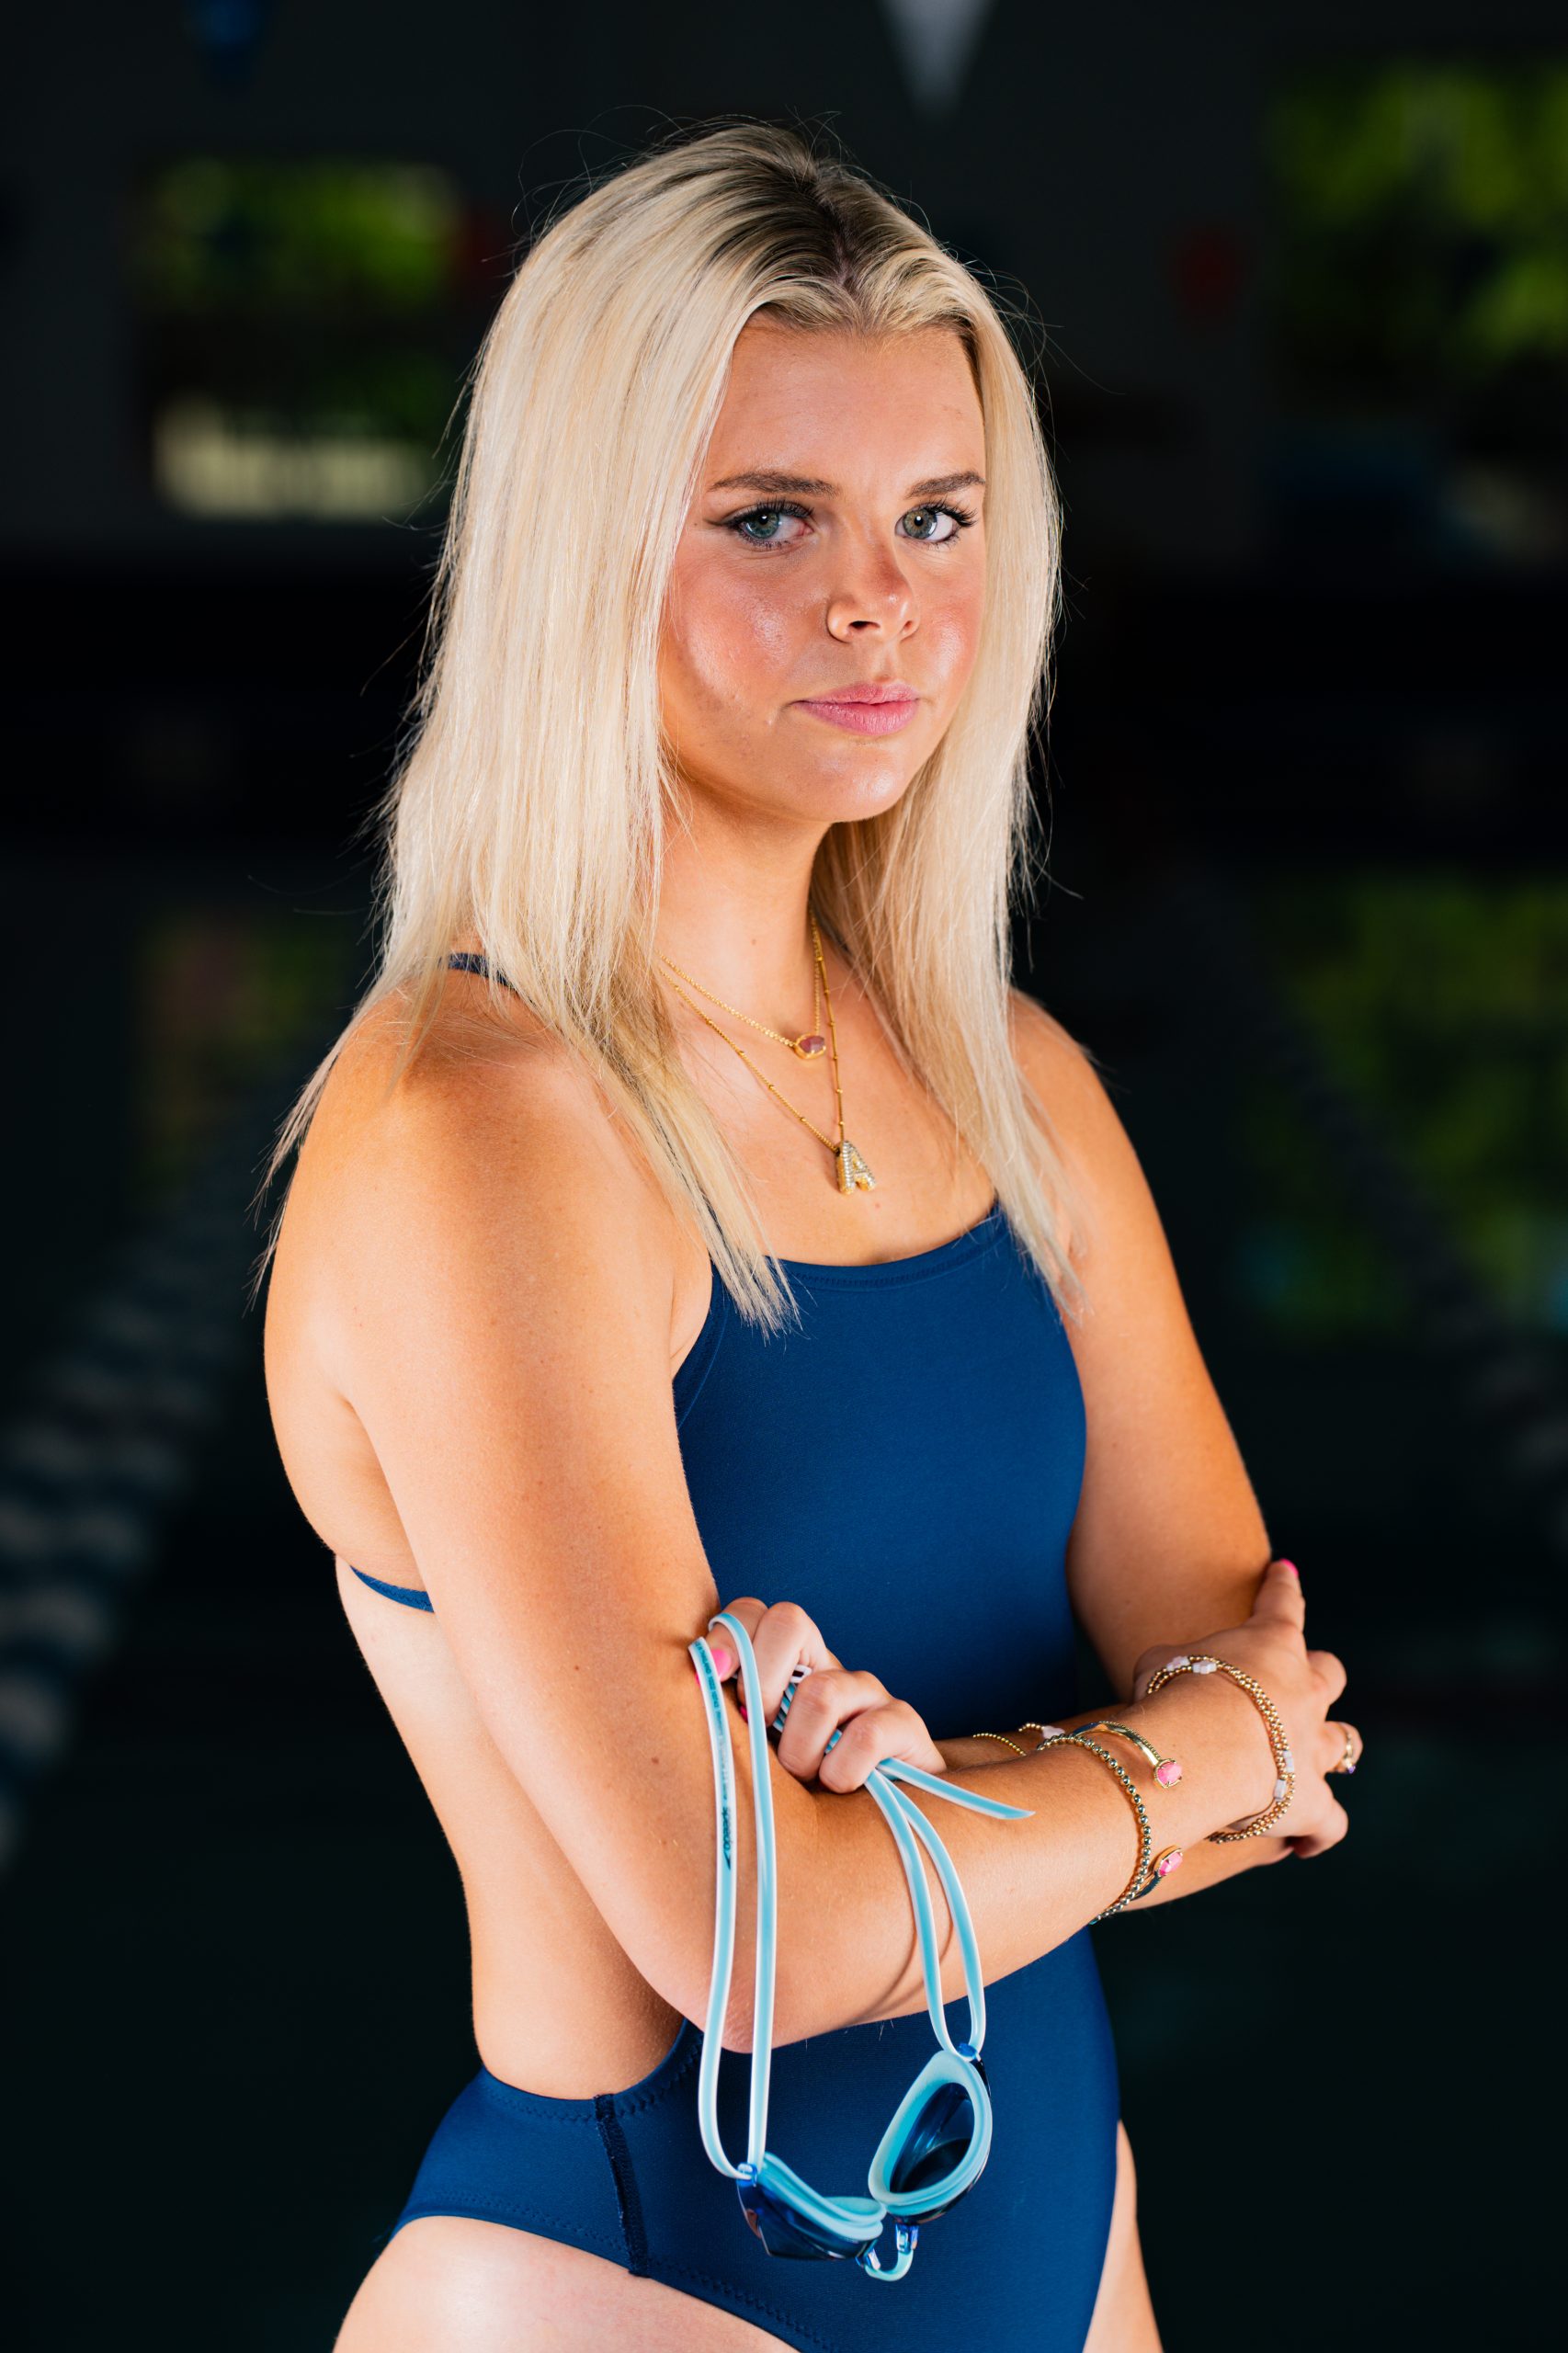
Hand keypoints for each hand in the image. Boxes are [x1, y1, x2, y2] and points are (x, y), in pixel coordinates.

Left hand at [704, 1595, 948, 1793]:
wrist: (873, 1821)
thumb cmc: (795, 1791)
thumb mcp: (752, 1753)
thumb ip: (725, 1721)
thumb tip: (691, 1689)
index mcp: (784, 1666)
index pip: (754, 1613)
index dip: (727, 1634)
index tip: (709, 1678)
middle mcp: (826, 1666)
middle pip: (789, 1621)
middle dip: (761, 1685)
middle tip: (759, 1736)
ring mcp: (868, 1691)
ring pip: (820, 1692)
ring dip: (799, 1750)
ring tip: (803, 1779)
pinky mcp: (903, 1722)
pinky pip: (865, 1736)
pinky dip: (842, 1772)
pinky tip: (840, 1788)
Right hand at [1127, 1559, 1357, 1859]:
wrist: (1206, 1748)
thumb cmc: (1178, 1693)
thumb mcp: (1159, 1662)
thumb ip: (1171, 1666)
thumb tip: (1160, 1681)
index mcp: (1272, 1645)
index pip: (1282, 1604)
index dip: (1281, 1587)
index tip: (1284, 1572)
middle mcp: (1306, 1693)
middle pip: (1329, 1673)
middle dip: (1316, 1677)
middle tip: (1296, 1687)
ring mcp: (1315, 1748)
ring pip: (1345, 1742)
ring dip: (1330, 1748)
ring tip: (1313, 1760)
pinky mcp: (1313, 1803)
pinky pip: (1330, 1822)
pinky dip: (1320, 1831)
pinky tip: (1306, 1844)